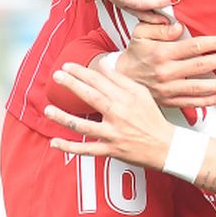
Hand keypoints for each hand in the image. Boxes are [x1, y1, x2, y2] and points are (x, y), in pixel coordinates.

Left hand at [46, 63, 175, 167]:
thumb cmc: (153, 119)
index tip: (67, 66)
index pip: (100, 81)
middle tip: (57, 76)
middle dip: (71, 84)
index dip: (82, 72)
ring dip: (63, 117)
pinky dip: (69, 147)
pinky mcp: (111, 150)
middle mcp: (118, 114)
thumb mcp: (142, 94)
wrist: (167, 146)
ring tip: (48, 110)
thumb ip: (121, 80)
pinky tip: (54, 142)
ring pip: (83, 125)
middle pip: (91, 96)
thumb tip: (103, 67)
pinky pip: (86, 149)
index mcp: (126, 98)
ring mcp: (113, 133)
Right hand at [118, 20, 215, 107]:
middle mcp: (166, 72)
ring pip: (199, 87)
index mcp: (162, 53)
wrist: (119, 80)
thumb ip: (159, 27)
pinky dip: (208, 101)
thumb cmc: (133, 55)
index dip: (215, 43)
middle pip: (201, 66)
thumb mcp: (140, 34)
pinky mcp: (168, 101)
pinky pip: (191, 102)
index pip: (194, 46)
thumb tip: (179, 28)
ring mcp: (168, 89)